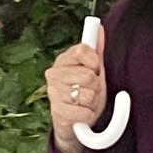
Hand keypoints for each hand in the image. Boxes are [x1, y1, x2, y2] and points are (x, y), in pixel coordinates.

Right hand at [44, 23, 108, 152]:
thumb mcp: (92, 72)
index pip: (85, 51)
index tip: (95, 71)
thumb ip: (95, 50)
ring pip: (88, 95)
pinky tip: (82, 116)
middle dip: (96, 88)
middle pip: (89, 75)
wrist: (73, 125)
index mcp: (63, 60)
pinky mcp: (58, 112)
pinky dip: (89, 116)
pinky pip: (85, 112)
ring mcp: (54, 93)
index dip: (96, 64)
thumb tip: (99, 27)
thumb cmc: (83, 95)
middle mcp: (54, 74)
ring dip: (93, 104)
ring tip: (85, 105)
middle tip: (90, 93)